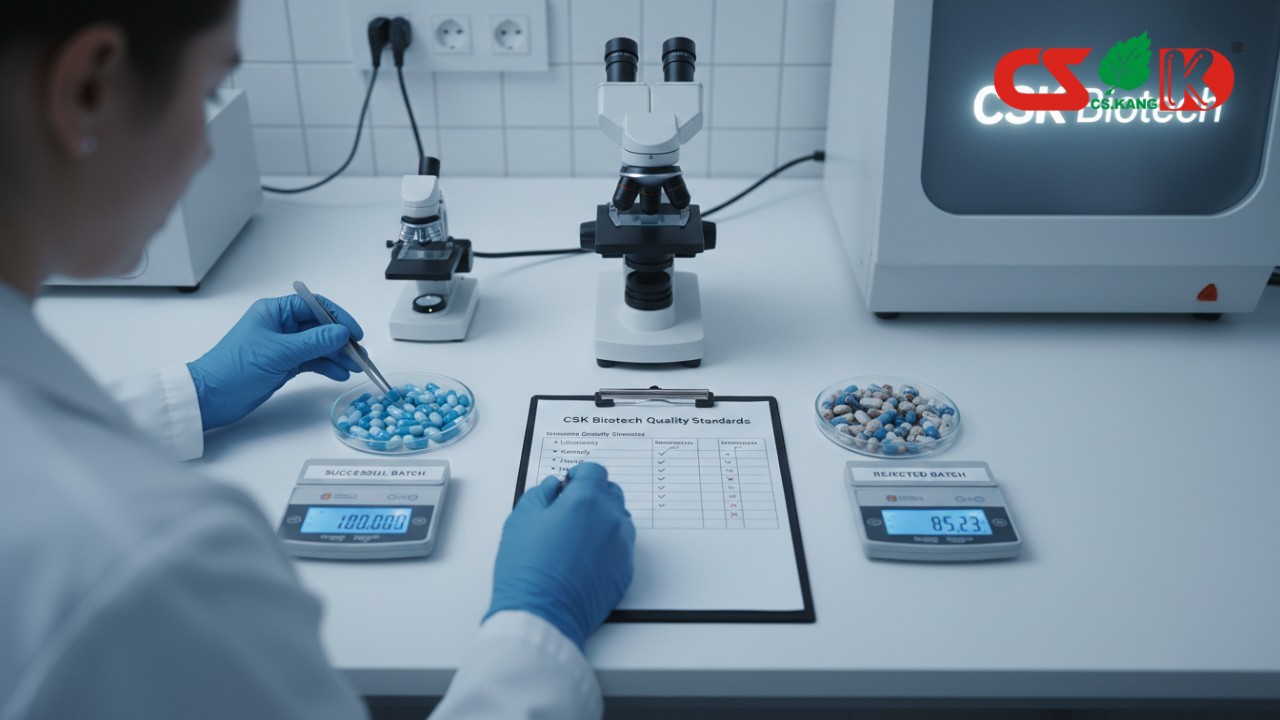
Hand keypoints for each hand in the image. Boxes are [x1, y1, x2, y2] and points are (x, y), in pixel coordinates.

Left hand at [187, 295, 364, 430]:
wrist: (212, 397)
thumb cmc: (234, 369)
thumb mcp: (279, 353)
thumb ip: (314, 342)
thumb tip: (341, 332)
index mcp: (274, 312)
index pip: (314, 306)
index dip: (337, 317)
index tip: (354, 333)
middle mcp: (280, 326)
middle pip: (319, 327)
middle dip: (341, 340)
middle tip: (359, 354)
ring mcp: (282, 346)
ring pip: (318, 346)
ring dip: (337, 355)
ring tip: (354, 367)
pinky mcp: (283, 364)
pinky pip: (312, 361)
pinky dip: (326, 367)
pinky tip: (339, 374)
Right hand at [486, 462, 635, 649]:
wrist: (542, 615)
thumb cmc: (528, 569)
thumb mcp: (521, 519)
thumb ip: (542, 494)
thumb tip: (553, 487)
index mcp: (586, 501)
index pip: (595, 471)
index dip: (580, 474)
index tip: (570, 482)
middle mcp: (611, 519)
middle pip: (611, 493)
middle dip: (593, 494)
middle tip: (571, 508)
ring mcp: (622, 546)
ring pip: (619, 520)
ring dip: (603, 519)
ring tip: (578, 535)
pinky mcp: (625, 571)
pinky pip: (621, 548)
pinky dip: (608, 546)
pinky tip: (586, 558)